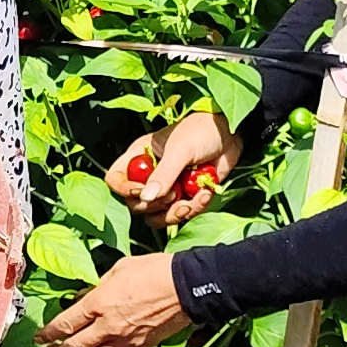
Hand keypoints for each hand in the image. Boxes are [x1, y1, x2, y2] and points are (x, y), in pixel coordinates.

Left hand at [42, 255, 189, 346]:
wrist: (186, 287)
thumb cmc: (155, 271)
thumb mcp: (118, 269)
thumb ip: (97, 286)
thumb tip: (84, 296)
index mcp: (99, 303)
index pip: (65, 324)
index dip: (49, 334)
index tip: (40, 337)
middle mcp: (108, 325)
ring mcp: (124, 340)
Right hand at [107, 109, 240, 230]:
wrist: (231, 135)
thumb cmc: (201, 130)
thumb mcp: (180, 149)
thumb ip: (163, 174)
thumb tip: (146, 198)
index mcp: (139, 157)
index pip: (115, 179)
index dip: (124, 190)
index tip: (142, 191)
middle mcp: (149, 175)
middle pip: (136, 204)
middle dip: (156, 206)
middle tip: (174, 194)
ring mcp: (167, 188)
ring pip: (157, 216)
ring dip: (175, 213)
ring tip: (192, 201)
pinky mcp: (185, 197)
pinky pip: (181, 214)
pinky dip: (194, 208)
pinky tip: (205, 194)